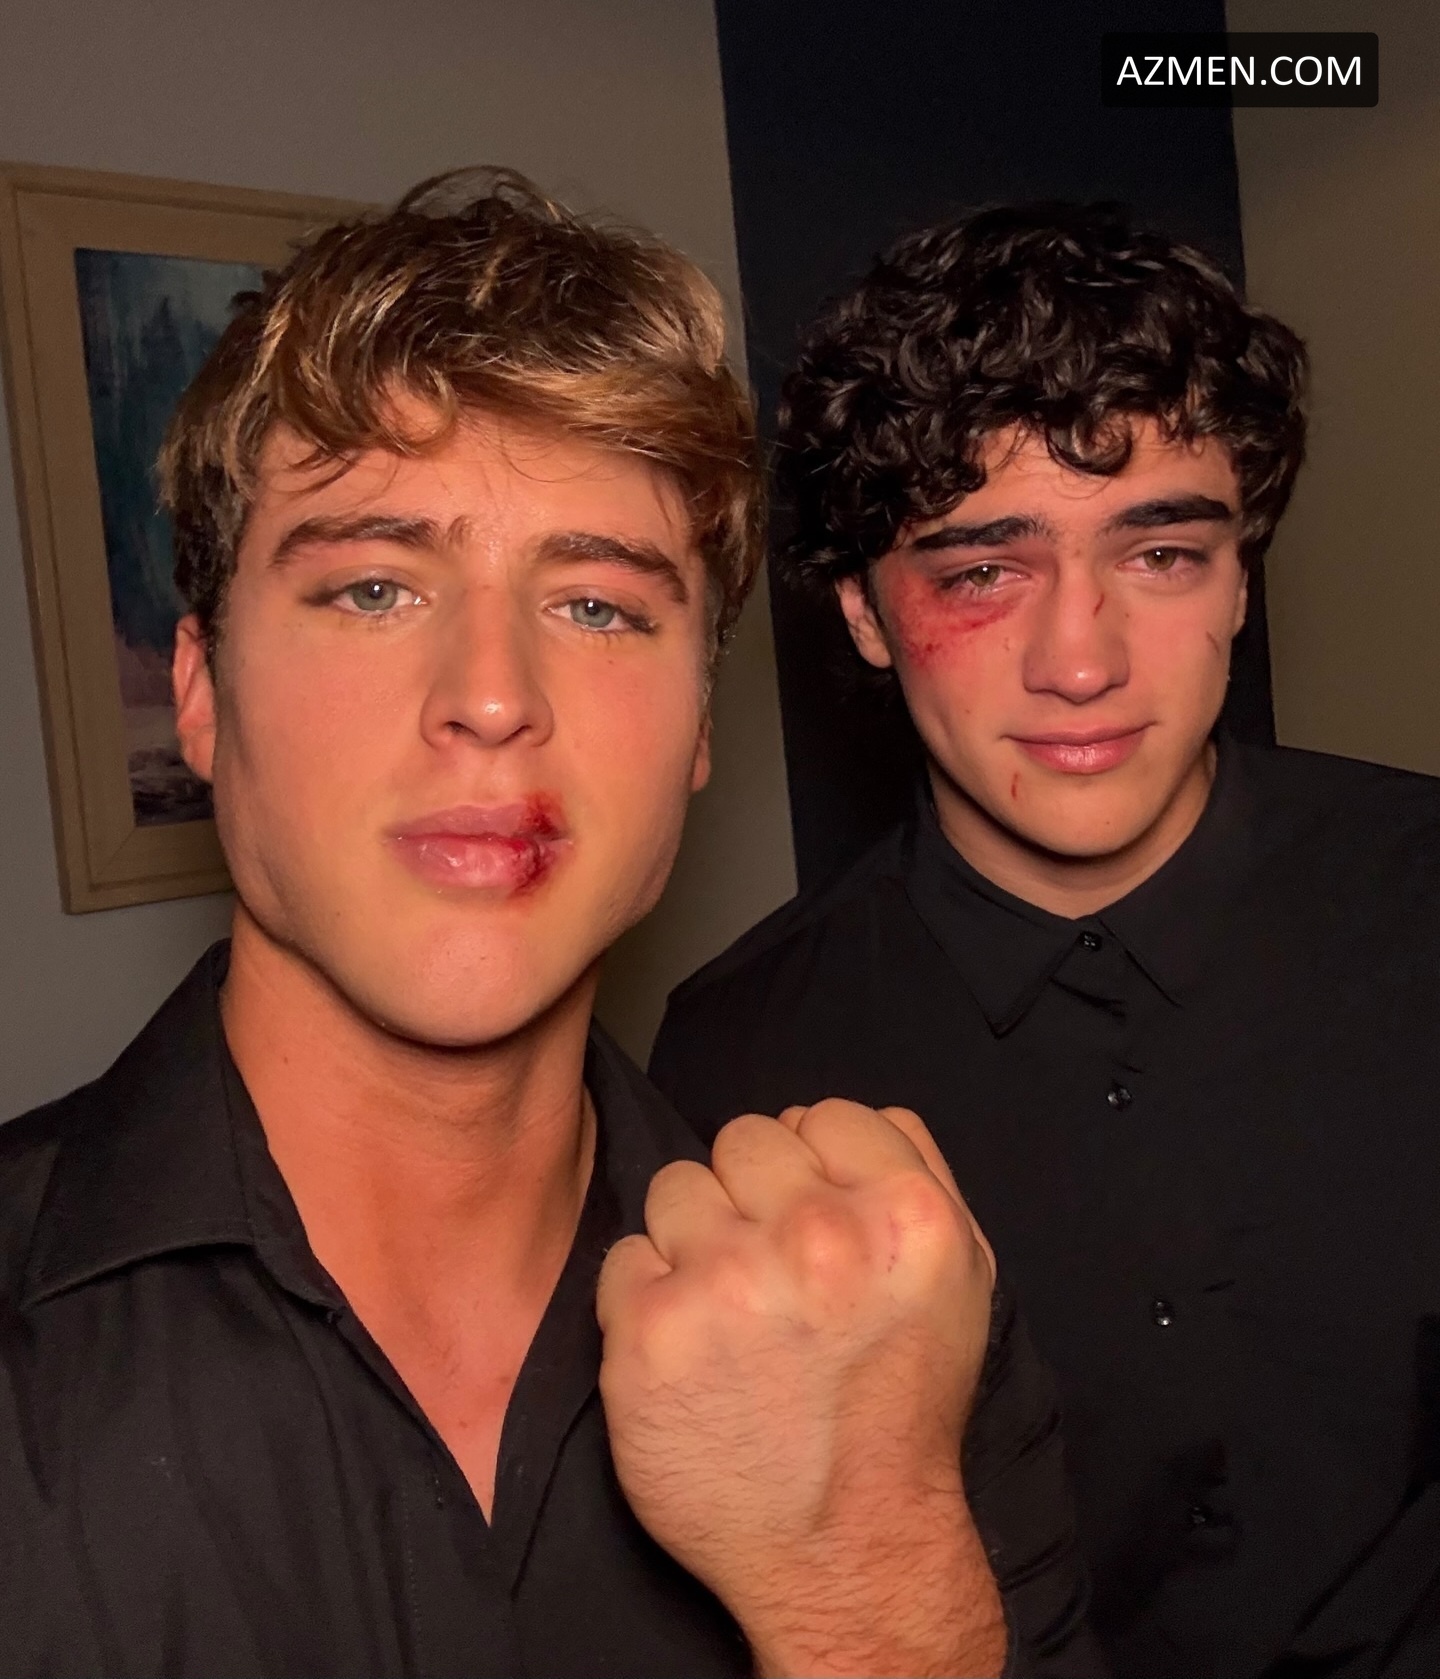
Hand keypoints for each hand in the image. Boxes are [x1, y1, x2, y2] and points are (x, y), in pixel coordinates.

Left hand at [596, 1099, 1005, 1677]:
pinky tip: (690, 1348)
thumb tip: (826, 1119)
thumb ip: (912, 1172)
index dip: (813, 1164)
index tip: (813, 1220)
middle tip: (770, 1272)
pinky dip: (646, 1296)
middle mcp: (818, 1237)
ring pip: (676, 1185)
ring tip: (728, 1310)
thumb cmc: (897, 1411)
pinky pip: (625, 1255)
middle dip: (751, 1196)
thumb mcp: (960, 1280)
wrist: (846, 1549)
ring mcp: (726, 1281)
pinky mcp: (648, 1330)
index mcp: (903, 1217)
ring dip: (693, 1238)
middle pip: (744, 1138)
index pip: (823, 1113)